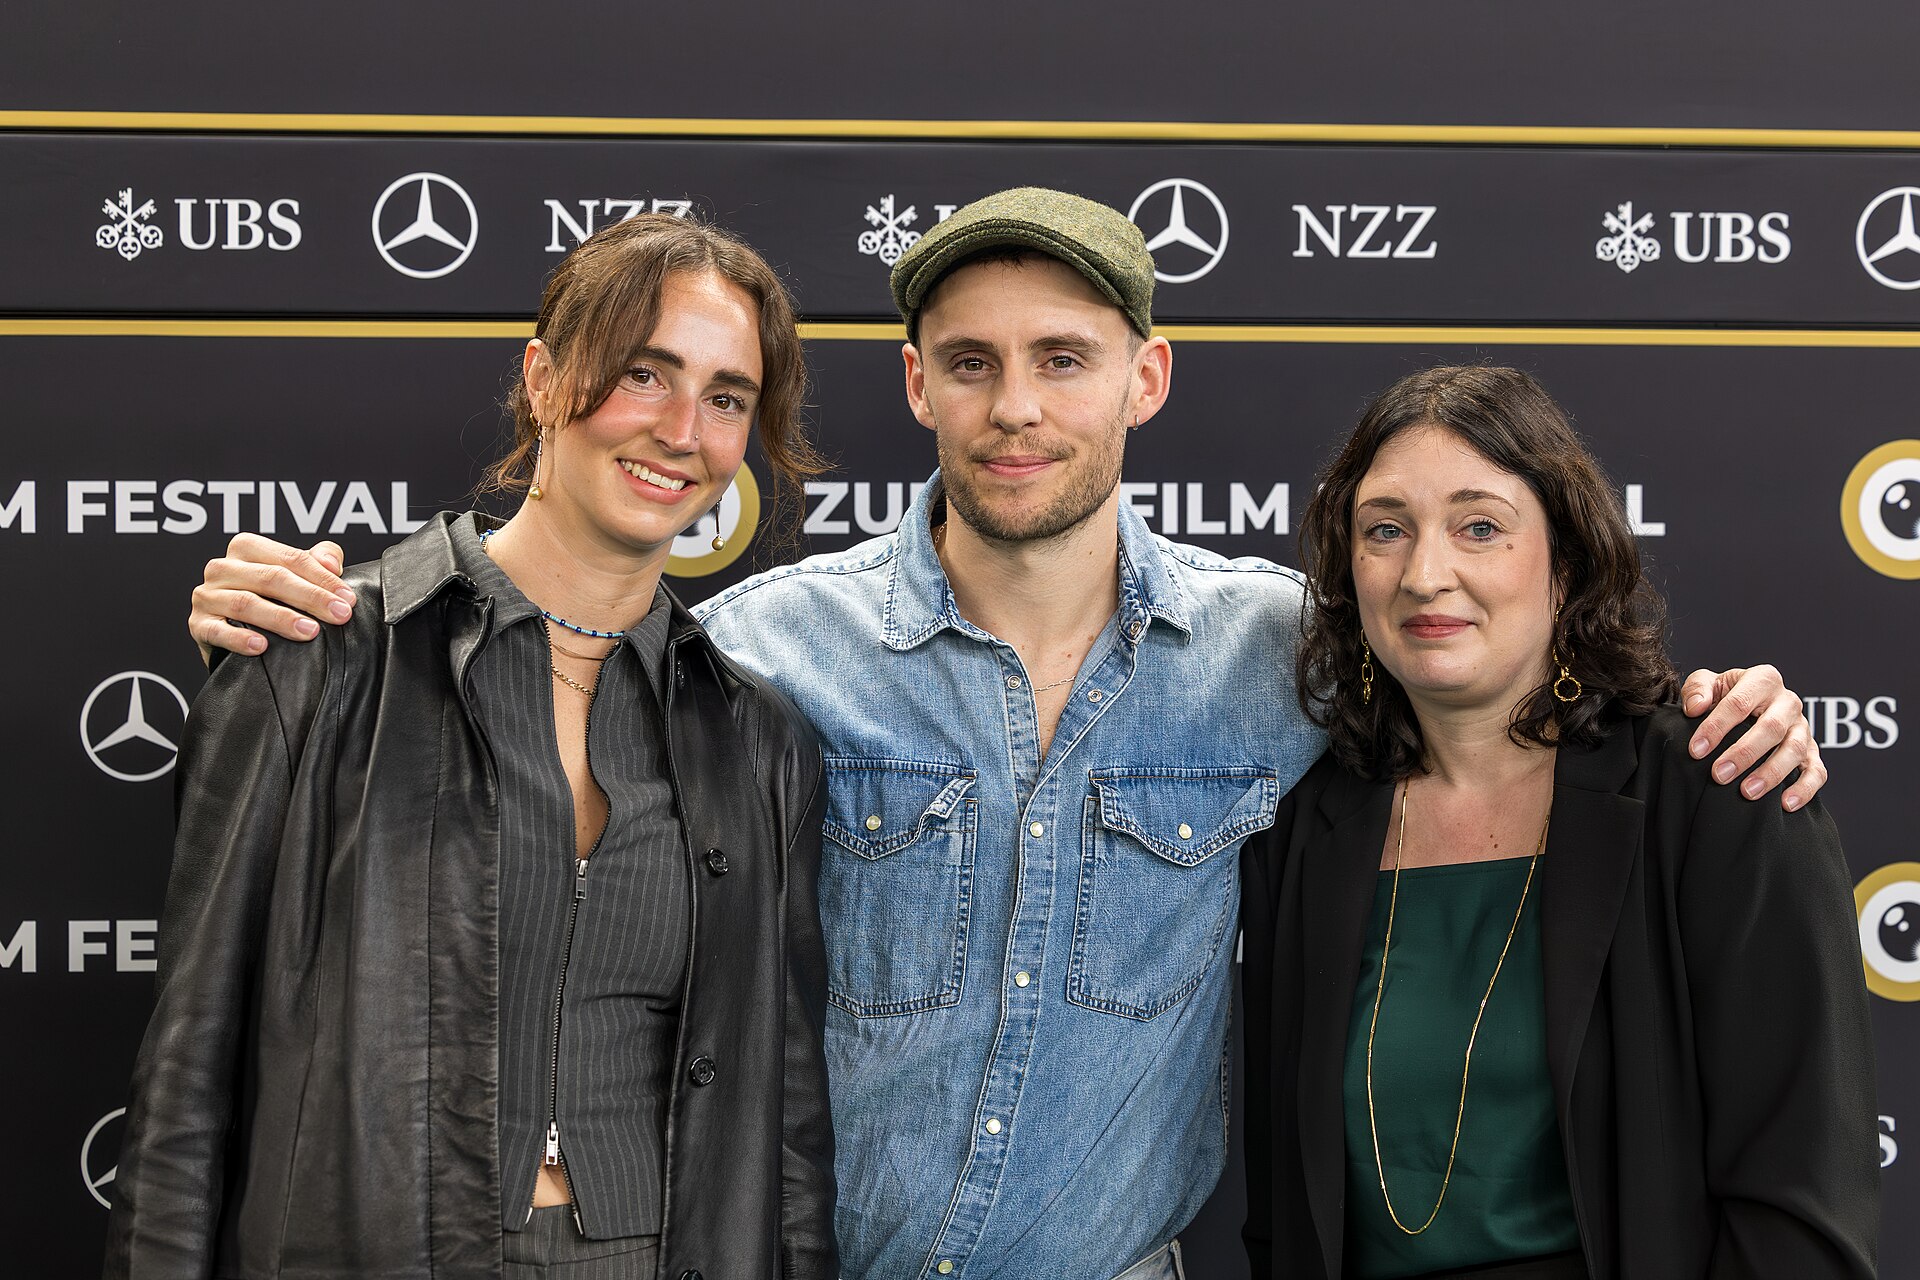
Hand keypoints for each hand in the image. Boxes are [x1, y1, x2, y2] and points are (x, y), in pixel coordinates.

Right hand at [189, 534, 356, 665]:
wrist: (233, 636)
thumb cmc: (271, 599)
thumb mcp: (295, 574)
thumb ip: (317, 560)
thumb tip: (332, 563)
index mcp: (246, 548)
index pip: (290, 558)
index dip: (323, 578)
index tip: (347, 599)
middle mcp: (222, 567)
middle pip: (271, 578)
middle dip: (310, 597)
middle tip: (339, 615)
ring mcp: (207, 596)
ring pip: (246, 602)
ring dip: (281, 618)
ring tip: (310, 631)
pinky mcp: (197, 624)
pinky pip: (217, 630)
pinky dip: (239, 638)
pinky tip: (261, 646)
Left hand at [1680, 665, 1825, 811]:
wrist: (1749, 707)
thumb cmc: (1725, 695)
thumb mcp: (1709, 683)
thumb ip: (1698, 688)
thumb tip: (1696, 707)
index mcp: (1763, 680)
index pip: (1739, 703)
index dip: (1716, 727)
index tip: (1696, 750)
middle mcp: (1788, 702)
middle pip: (1771, 727)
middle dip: (1744, 753)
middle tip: (1719, 775)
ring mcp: (1803, 728)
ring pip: (1795, 750)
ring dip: (1771, 773)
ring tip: (1747, 792)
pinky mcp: (1813, 752)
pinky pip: (1817, 771)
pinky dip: (1805, 788)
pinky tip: (1785, 804)